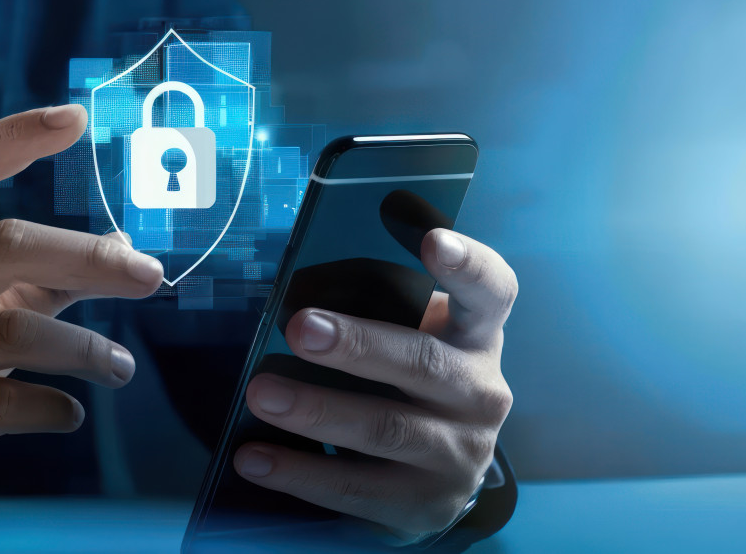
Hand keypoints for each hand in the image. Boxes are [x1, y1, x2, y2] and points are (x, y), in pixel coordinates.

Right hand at [0, 105, 163, 529]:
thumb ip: (38, 275)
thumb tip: (125, 248)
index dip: (18, 137)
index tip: (77, 117)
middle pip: (5, 246)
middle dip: (90, 259)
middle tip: (151, 277)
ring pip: (12, 332)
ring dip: (85, 351)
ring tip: (121, 367)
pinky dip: (50, 409)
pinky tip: (70, 414)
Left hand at [233, 229, 515, 538]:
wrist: (437, 476)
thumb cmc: (410, 385)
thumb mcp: (409, 338)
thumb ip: (370, 309)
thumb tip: (294, 298)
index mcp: (476, 335)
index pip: (490, 291)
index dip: (467, 264)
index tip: (433, 240)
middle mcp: (480, 392)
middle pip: (424, 362)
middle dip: (358, 344)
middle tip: (300, 327)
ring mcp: (459, 454)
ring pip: (386, 429)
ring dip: (317, 411)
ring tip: (261, 393)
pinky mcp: (425, 505)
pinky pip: (356, 488)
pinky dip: (299, 471)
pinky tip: (254, 457)